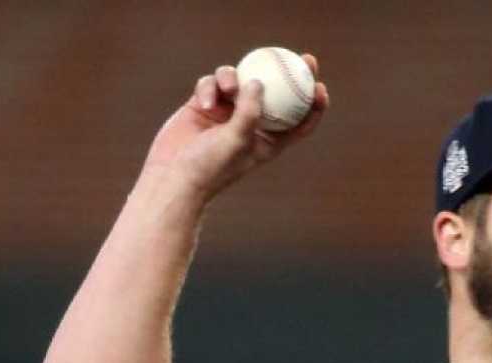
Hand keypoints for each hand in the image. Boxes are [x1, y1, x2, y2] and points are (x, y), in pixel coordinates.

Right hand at [141, 54, 329, 201]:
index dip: (313, 103)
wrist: (172, 178)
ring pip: (239, 81)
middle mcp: (249, 125)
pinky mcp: (203, 105)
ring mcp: (226, 113)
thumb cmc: (209, 167)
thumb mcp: (237, 140)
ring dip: (234, 78)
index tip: (319, 85)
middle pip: (275, 93)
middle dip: (287, 73)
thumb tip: (258, 81)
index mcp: (267, 141)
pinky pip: (211, 84)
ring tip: (228, 88)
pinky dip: (209, 87)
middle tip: (299, 57)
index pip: (298, 121)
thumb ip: (250, 111)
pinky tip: (204, 101)